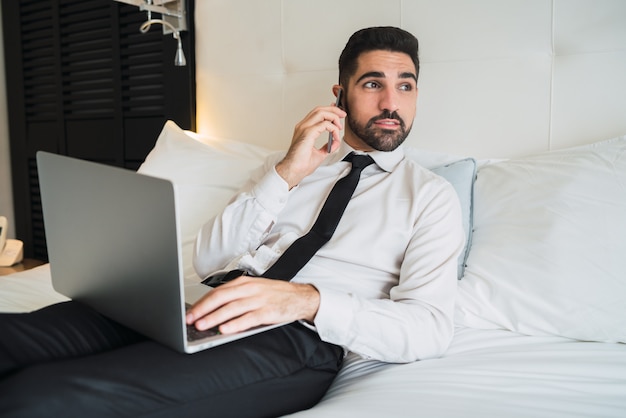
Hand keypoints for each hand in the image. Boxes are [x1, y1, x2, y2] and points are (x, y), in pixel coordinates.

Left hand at [186, 276, 319, 333]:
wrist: (301, 297)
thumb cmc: (274, 295)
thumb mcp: (253, 290)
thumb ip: (234, 297)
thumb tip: (210, 310)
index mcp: (244, 282)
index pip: (217, 292)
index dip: (201, 302)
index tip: (189, 312)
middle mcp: (250, 289)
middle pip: (221, 298)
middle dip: (203, 309)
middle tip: (190, 319)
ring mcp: (259, 300)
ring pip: (232, 308)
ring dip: (215, 317)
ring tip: (202, 325)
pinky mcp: (268, 311)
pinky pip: (249, 318)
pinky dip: (236, 324)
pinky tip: (225, 329)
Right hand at [276, 104, 345, 188]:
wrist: (293, 171)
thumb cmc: (301, 164)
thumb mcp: (319, 153)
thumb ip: (327, 146)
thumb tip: (335, 143)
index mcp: (303, 129)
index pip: (316, 114)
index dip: (328, 110)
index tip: (338, 114)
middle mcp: (303, 126)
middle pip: (319, 110)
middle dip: (333, 110)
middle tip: (342, 114)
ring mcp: (304, 128)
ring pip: (321, 112)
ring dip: (333, 116)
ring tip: (339, 126)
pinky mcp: (308, 133)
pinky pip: (324, 124)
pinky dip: (333, 129)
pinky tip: (335, 136)